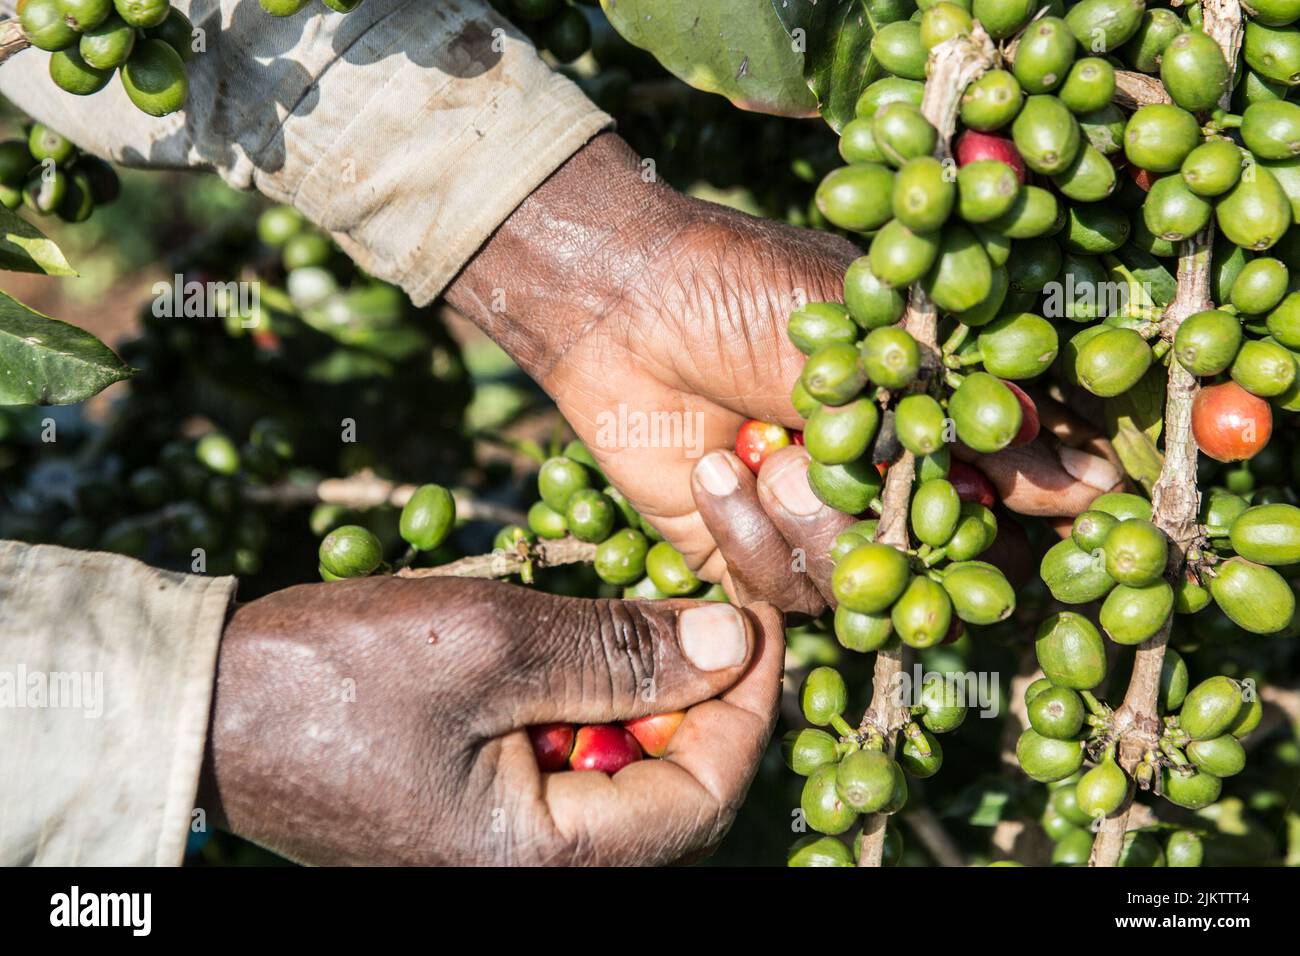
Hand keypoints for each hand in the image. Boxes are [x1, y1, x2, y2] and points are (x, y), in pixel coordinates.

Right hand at [198, 577, 782, 865]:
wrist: (201, 705)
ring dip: (646, 698)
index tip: (760, 621)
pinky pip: (565, 771)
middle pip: (669, 795)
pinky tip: (582, 652)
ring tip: (654, 620)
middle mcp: (528, 871)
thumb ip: (619, 651)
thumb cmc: (333, 675)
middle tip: (717, 615)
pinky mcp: (475, 815)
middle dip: (704, 702)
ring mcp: (499, 847)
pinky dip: (590, 708)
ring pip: (620, 779)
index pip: (700, 798)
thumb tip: (734, 645)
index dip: (746, 708)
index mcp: (541, 862)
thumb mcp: (489, 642)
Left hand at [447, 134, 1122, 613]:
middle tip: (886, 494)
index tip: (1075, 521)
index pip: (1009, 475)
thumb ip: (963, 418)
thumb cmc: (745, 289)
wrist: (615, 305)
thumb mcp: (871, 339)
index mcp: (924, 407)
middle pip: (949, 554)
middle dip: (920, 534)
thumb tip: (1089, 480)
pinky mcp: (746, 547)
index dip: (1037, 503)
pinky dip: (753, 537)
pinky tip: (715, 471)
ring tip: (769, 458)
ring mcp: (814, 515)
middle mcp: (880, 472)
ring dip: (821, 525)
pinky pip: (783, 591)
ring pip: (868, 581)